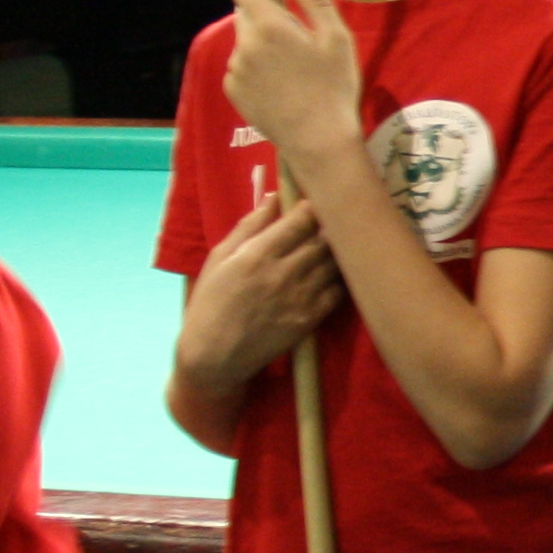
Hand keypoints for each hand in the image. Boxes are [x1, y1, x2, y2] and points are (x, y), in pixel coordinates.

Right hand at [176, 191, 342, 383]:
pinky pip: (339, 290)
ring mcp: (301, 297)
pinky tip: (338, 271)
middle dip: (333, 225)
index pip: (301, 220)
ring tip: (341, 241)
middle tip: (337, 217)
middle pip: (325, 238)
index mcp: (257, 254)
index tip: (319, 199)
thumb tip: (273, 197)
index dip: (315, 206)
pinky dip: (342, 277)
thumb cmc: (211, 302)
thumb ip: (249, 227)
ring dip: (341, 250)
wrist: (214, 355)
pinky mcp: (312, 318)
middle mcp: (283, 273)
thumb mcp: (219, 258)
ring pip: (336, 262)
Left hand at [222, 0, 367, 178]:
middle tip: (299, 38)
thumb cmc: (334, 87)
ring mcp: (234, 70)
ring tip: (293, 69)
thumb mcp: (336, 39)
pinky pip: (242, 67)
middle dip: (268, 17)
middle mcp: (244, 44)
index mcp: (269, 26)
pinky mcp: (232, 91)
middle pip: (246, 14)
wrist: (318, 140)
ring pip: (246, 42)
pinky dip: (257, 68)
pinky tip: (282, 87)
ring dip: (263, 44)